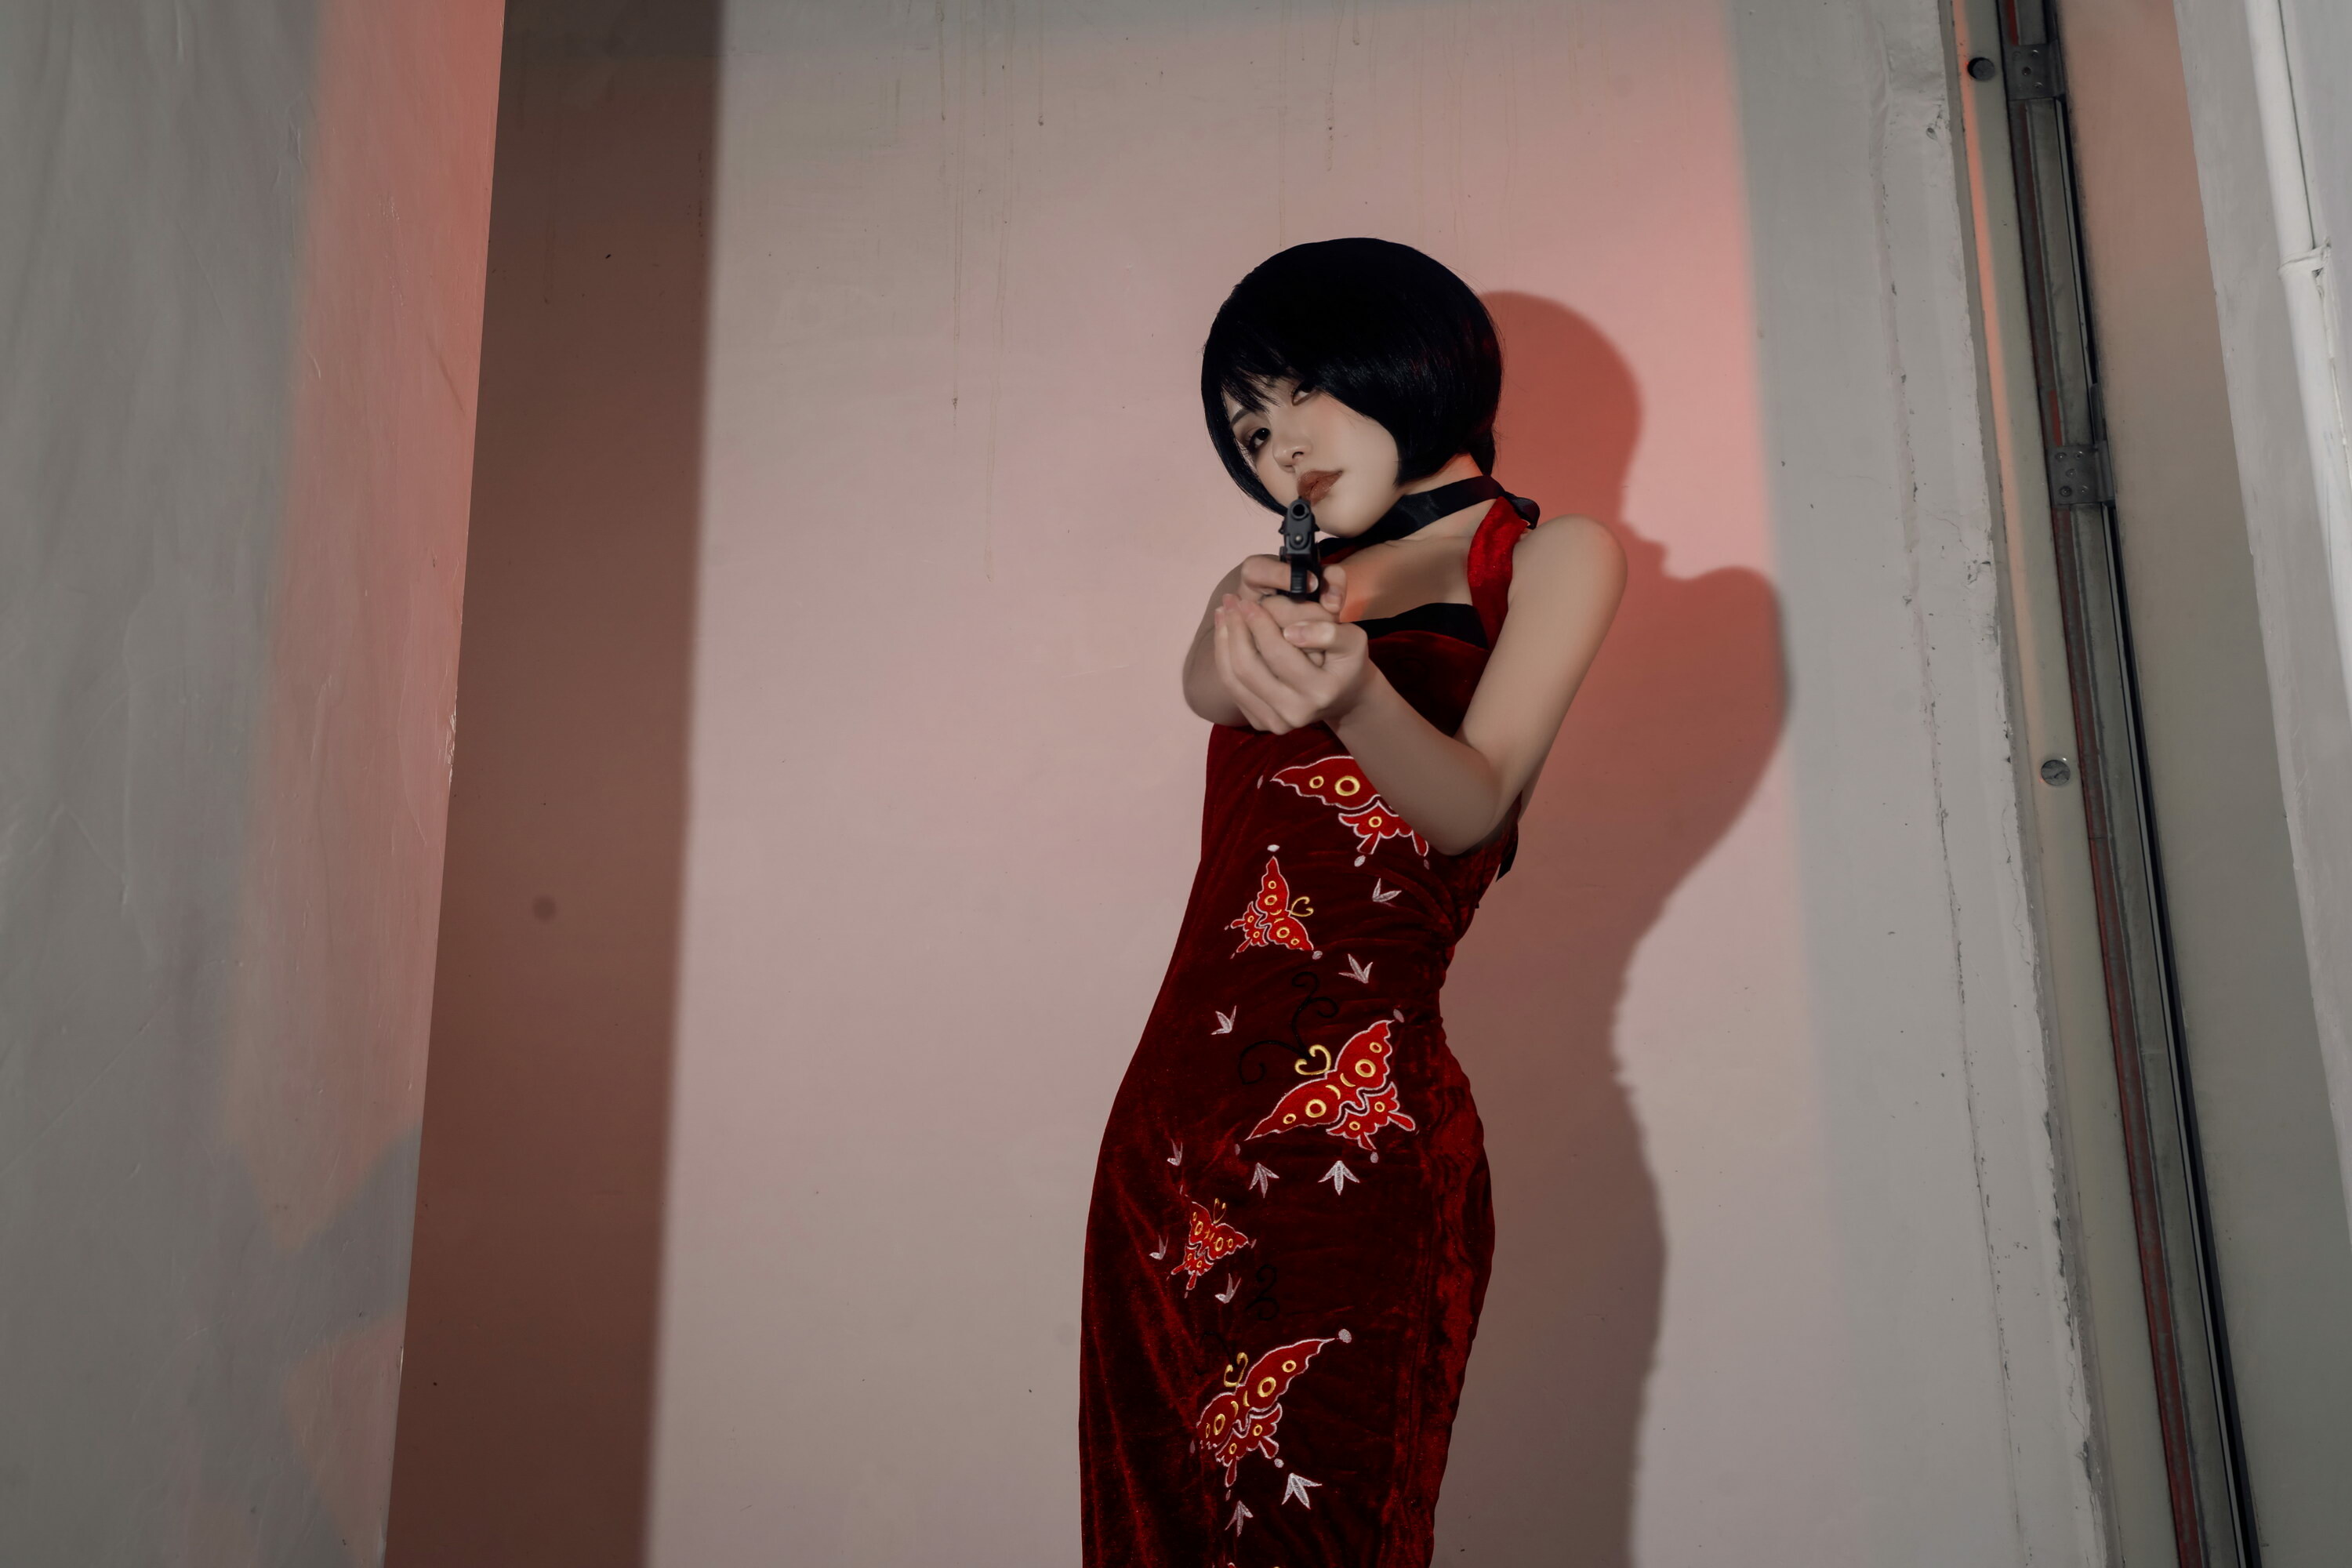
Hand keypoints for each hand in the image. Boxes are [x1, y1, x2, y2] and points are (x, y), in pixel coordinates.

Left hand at [1213, 559, 1375, 733]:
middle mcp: (1294, 714)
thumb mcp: (1352, 639)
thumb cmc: (1346, 659)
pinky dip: (1223, 658)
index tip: (1248, 600)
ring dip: (1223, 642)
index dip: (1259, 624)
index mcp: (1319, 693)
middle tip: (1230, 601)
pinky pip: (1232, 688)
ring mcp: (1275, 723)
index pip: (1278, 653)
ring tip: (1223, 612)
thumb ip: (1328, 631)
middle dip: (1235, 630)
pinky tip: (1224, 633)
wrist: (1343, 696)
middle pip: (1248, 668)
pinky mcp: (1260, 723)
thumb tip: (1291, 631)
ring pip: (1233, 679)